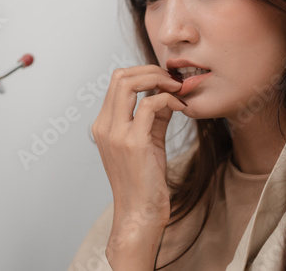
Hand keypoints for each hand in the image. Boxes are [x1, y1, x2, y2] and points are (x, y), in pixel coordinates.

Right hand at [91, 65, 185, 268]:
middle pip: (120, 76)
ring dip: (157, 78)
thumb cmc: (144, 183)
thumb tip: (166, 94)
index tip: (165, 79)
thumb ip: (153, 117)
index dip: (142, 73)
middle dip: (150, 70)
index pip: (117, 81)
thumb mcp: (148, 143)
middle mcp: (104, 126)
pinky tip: (181, 107)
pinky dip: (168, 99)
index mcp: (103, 125)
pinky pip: (151, 104)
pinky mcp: (133, 142)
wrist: (140, 214)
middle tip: (172, 79)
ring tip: (176, 87)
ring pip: (129, 83)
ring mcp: (116, 133)